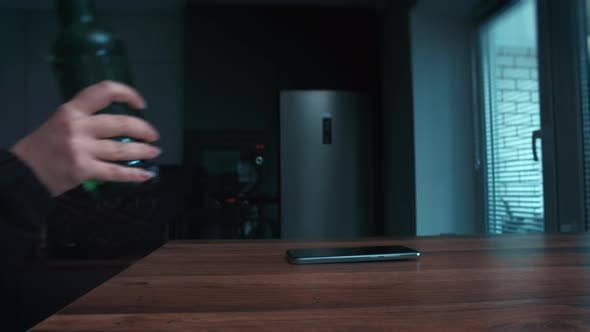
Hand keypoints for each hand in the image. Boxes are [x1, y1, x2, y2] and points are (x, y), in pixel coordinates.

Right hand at [10, 81, 160, 196]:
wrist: (24, 171)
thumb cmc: (45, 145)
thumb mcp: (61, 121)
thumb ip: (87, 119)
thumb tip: (120, 125)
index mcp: (72, 110)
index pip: (103, 92)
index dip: (127, 93)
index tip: (140, 103)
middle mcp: (78, 127)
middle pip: (120, 124)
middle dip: (142, 129)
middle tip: (153, 135)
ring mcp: (81, 149)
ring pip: (121, 149)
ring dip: (142, 151)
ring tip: (154, 152)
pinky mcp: (83, 170)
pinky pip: (115, 172)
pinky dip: (134, 174)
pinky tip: (146, 174)